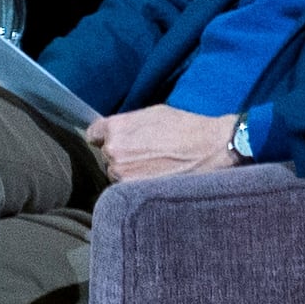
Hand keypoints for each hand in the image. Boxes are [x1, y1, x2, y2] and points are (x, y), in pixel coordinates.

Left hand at [89, 102, 241, 182]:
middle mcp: (114, 150)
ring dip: (130, 172)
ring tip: (155, 167)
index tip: (115, 141)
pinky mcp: (135, 189)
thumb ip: (128, 123)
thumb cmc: (186, 127)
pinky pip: (127, 188)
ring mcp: (123, 172)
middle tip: (146, 154)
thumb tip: (115, 131)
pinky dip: (139, 184)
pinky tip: (157, 177)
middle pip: (106, 155)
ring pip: (116, 173)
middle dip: (122, 155)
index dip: (104, 137)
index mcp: (115, 127)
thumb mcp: (152, 113)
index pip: (93, 134)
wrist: (211, 148)